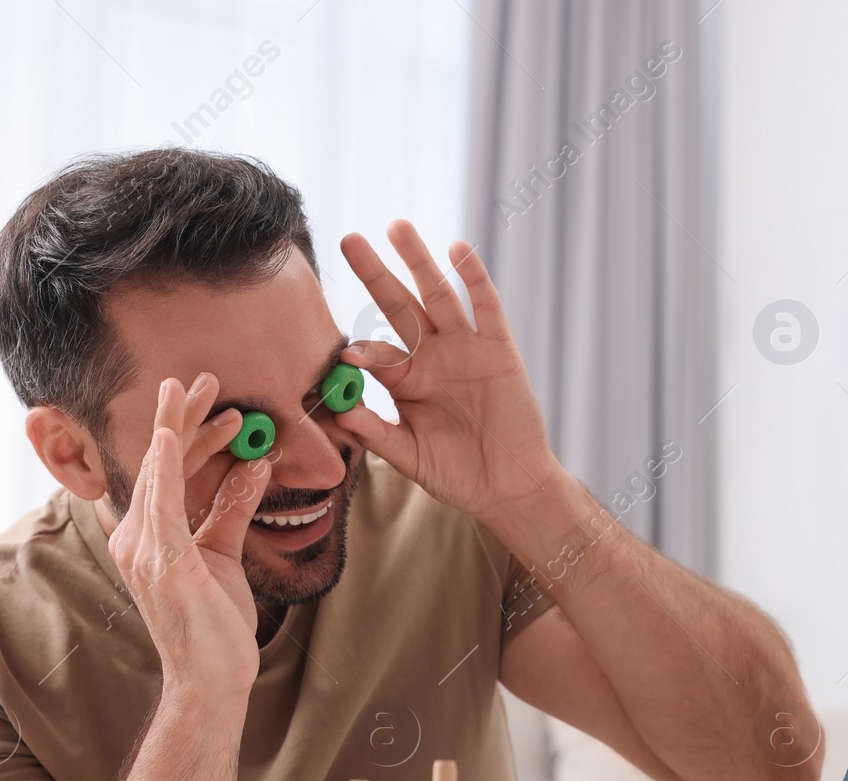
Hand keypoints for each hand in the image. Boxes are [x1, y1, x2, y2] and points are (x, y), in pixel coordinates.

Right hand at [107, 374, 271, 703]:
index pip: (166, 471)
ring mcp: (142, 549)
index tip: (215, 404)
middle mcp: (134, 538)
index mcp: (146, 536)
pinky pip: (160, 501)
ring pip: (158, 471)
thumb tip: (254, 463)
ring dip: (175, 425)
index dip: (187, 433)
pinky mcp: (160, 560)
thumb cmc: (214, 624)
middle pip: (158, 462)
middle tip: (204, 378)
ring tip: (192, 387)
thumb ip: (232, 508)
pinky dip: (165, 464)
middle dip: (181, 416)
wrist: (212, 679)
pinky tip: (171, 434)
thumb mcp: (225, 554)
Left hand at [335, 221, 565, 525]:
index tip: (338, 348)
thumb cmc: (457, 474)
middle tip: (350, 239)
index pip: (374, 351)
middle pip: (398, 306)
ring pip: (438, 296)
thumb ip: (376, 433)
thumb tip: (339, 411)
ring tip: (398, 227)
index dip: (358, 348)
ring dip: (419, 261)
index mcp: (405, 381)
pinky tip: (458, 250)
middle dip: (375, 273)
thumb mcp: (410, 457)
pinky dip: (474, 279)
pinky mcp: (498, 350)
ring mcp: (465, 349)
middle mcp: (431, 356)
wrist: (508, 486)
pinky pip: (485, 308)